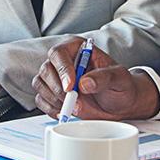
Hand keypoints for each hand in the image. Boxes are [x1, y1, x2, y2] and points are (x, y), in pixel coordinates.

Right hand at [32, 38, 159, 120]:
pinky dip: (50, 108)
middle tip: (73, 100)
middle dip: (57, 88)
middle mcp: (64, 61)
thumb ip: (104, 77)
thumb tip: (85, 82)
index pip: (59, 53)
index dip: (62, 69)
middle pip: (46, 69)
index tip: (70, 87)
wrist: (119, 103)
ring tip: (74, 105)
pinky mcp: (52, 93)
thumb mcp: (119, 78)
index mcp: (78, 48)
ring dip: (54, 99)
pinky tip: (65, 111)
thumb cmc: (120, 86)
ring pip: (40, 84)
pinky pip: (40, 99)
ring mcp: (56, 78)